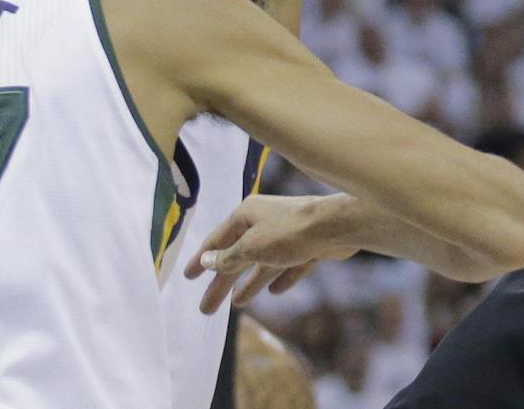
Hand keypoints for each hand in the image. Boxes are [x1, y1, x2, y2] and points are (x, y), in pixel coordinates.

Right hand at [183, 194, 356, 314]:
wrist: (336, 227)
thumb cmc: (289, 232)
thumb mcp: (252, 247)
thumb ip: (229, 257)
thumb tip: (208, 259)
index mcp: (247, 214)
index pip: (218, 240)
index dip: (202, 259)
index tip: (188, 277)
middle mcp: (264, 221)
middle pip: (238, 257)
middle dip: (222, 283)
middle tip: (205, 309)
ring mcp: (286, 234)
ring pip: (262, 263)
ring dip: (249, 283)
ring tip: (236, 305)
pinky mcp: (306, 246)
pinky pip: (287, 265)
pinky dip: (280, 278)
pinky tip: (274, 292)